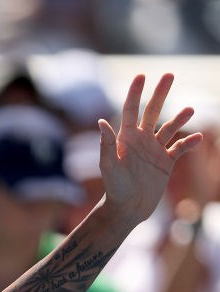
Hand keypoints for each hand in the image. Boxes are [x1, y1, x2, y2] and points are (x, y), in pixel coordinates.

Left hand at [99, 73, 201, 225]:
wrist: (127, 209)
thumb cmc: (114, 188)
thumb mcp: (109, 166)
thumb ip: (107, 144)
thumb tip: (101, 122)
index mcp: (125, 138)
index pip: (130, 110)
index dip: (135, 93)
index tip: (141, 75)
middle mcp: (140, 140)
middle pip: (152, 111)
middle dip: (160, 93)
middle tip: (170, 74)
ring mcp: (154, 150)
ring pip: (169, 128)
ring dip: (179, 118)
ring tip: (190, 110)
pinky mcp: (165, 162)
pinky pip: (180, 148)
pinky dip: (190, 143)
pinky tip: (198, 138)